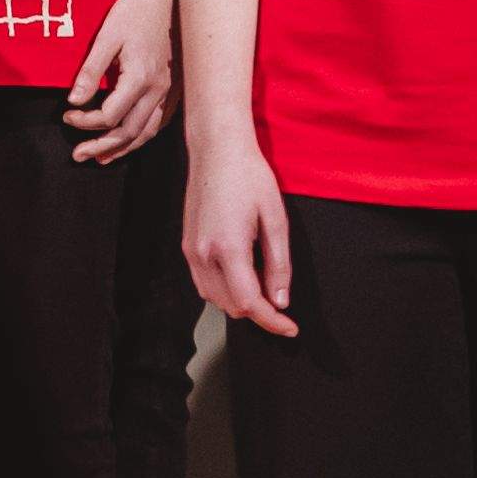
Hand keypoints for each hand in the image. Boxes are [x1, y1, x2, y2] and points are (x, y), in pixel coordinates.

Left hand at [61, 0, 176, 163]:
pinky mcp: (172, 88)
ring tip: (101, 158)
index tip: (66, 115)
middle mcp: (158, 89)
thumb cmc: (133, 13)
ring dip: (122, 148)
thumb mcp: (106, 38)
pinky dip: (141, 136)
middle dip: (101, 146)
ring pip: (146, 131)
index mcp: (140, 77)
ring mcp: (168, 91)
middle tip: (77, 154)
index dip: (85, 121)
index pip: (110, 115)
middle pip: (129, 131)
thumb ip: (90, 71)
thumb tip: (74, 102)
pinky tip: (129, 140)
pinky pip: (158, 121)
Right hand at [184, 129, 296, 339]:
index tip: (290, 328)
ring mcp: (190, 251)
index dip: (272, 322)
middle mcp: (203, 255)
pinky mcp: (186, 246)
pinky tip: (241, 277)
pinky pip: (204, 284)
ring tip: (263, 288)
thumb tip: (281, 300)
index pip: (250, 303)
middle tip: (281, 304)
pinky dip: (223, 291)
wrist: (217, 149)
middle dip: (259, 312)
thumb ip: (279, 264)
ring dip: (240, 303)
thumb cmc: (249, 176)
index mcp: (228, 248)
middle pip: (232, 306)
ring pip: (215, 299)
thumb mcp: (276, 218)